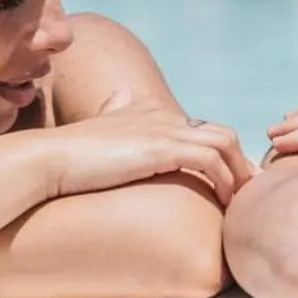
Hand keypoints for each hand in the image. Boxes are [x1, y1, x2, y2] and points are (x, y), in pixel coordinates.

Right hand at [45, 93, 254, 205]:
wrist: (51, 159)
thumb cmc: (70, 153)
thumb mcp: (98, 124)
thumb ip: (113, 110)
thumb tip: (118, 95)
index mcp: (150, 110)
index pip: (200, 128)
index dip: (220, 154)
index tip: (229, 181)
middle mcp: (162, 115)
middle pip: (221, 133)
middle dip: (241, 163)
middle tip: (246, 193)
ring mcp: (165, 130)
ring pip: (225, 143)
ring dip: (240, 173)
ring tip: (242, 201)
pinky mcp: (163, 148)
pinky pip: (211, 160)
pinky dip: (225, 180)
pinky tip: (226, 201)